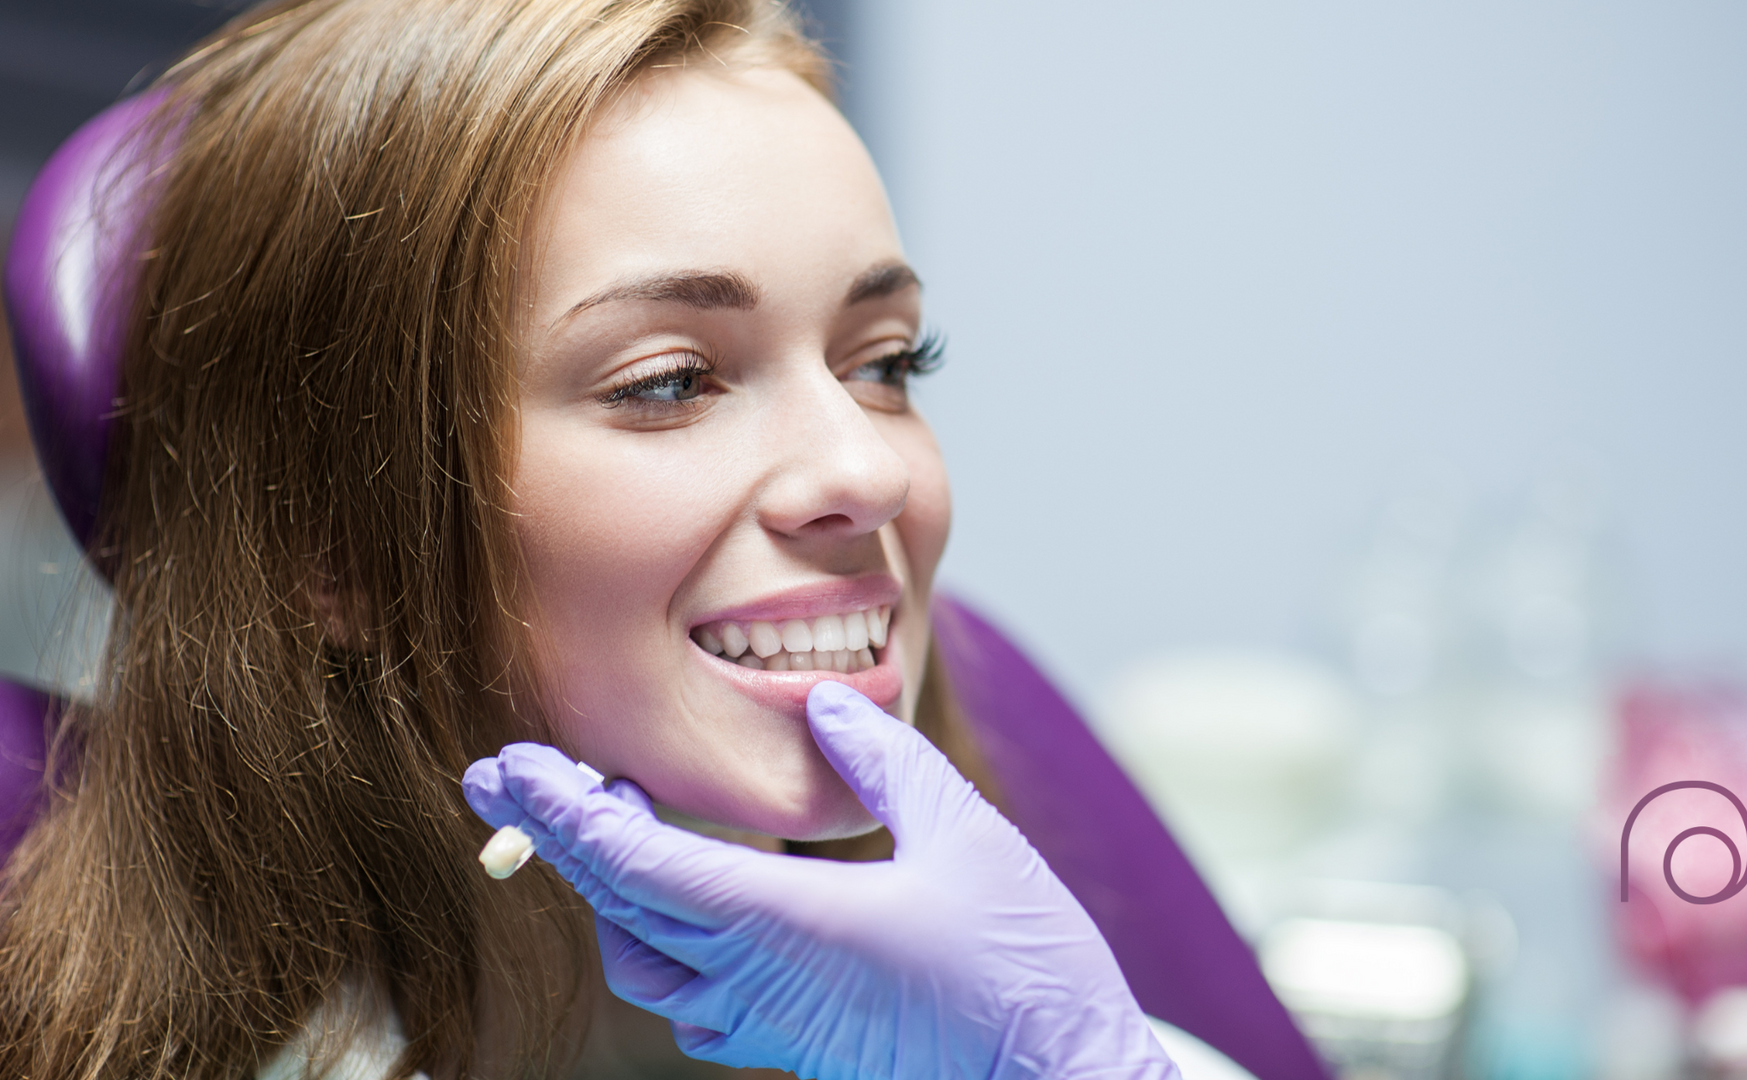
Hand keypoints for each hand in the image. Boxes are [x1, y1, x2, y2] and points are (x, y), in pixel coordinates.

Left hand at [463, 681, 1176, 1079]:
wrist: (1058, 1079)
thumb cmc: (1022, 965)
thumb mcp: (966, 835)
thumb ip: (883, 761)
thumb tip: (823, 702)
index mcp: (785, 922)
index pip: (636, 864)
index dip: (566, 811)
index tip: (514, 764)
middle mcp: (757, 979)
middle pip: (618, 905)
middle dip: (552, 833)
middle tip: (502, 774)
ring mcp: (768, 1022)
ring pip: (641, 962)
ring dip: (604, 891)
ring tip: (603, 825)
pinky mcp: (789, 1045)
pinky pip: (687, 998)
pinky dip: (655, 940)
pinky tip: (679, 905)